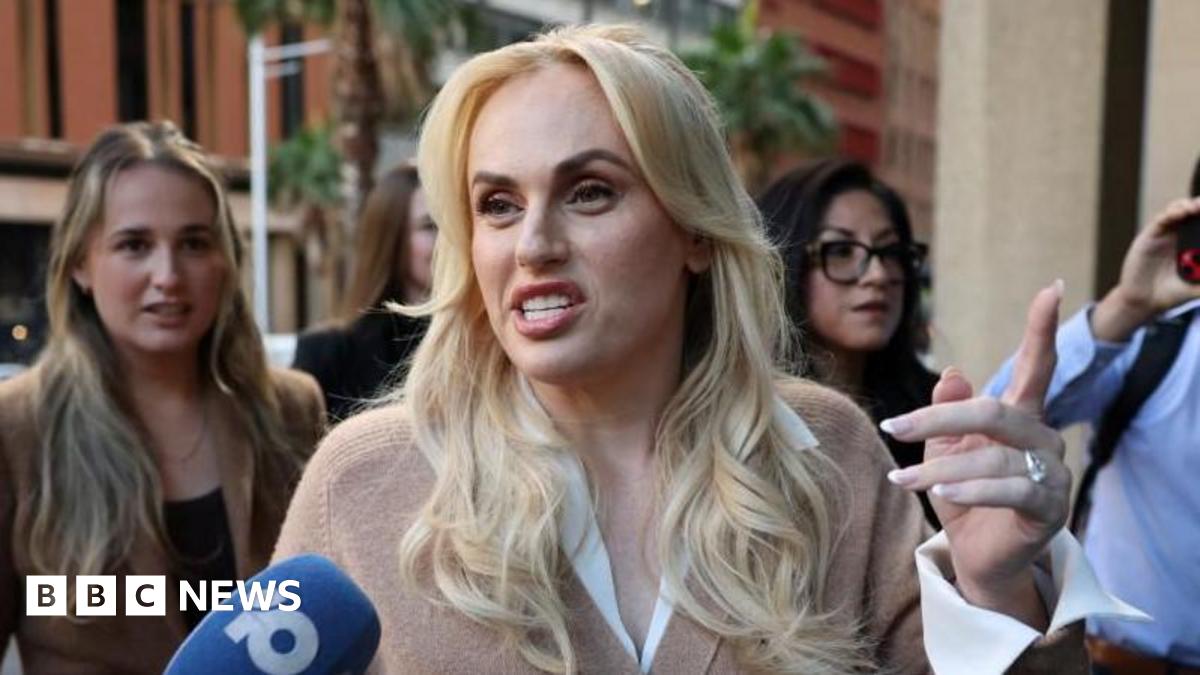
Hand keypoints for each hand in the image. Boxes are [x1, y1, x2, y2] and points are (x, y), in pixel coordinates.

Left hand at [883, 282, 1069, 627]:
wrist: (978, 558)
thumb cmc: (964, 495)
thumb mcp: (947, 449)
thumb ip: (948, 410)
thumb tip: (953, 372)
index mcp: (1020, 416)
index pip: (1037, 365)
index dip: (1042, 328)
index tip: (1055, 286)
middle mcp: (1043, 438)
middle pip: (995, 410)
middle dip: (939, 418)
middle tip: (894, 427)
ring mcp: (1052, 473)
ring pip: (994, 455)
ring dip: (940, 468)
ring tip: (903, 479)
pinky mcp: (1050, 508)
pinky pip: (1011, 489)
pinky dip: (971, 488)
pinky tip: (940, 491)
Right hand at [1093, 197, 1199, 340]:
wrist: (1145, 302)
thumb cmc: (1173, 293)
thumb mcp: (1198, 286)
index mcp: (1195, 243)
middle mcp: (1181, 235)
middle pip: (1194, 212)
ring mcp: (1165, 234)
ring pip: (1178, 209)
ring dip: (1189, 204)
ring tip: (1197, 207)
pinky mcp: (1150, 235)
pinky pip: (1161, 219)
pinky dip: (1171, 212)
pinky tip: (1182, 213)